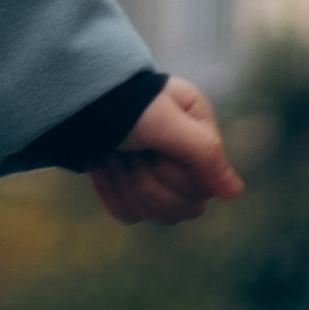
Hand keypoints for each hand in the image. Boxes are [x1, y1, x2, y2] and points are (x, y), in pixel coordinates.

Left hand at [89, 75, 242, 225]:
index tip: (154, 146)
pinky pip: (129, 214)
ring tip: (116, 153)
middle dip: (147, 180)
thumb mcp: (165, 119)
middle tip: (131, 149)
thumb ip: (203, 152)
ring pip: (155, 215)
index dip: (174, 175)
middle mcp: (184, 157)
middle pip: (182, 209)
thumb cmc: (121, 99)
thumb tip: (234, 192)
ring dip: (127, 183)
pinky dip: (111, 191)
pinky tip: (103, 165)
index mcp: (199, 134)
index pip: (203, 190)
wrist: (74, 94)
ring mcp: (158, 174)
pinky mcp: (131, 186)